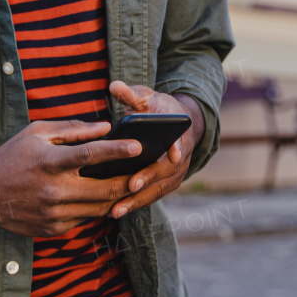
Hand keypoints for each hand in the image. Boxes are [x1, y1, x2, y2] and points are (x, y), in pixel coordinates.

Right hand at [0, 119, 140, 237]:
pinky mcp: (53, 229)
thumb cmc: (12, 156)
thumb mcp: (37, 132)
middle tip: (146, 172)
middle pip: (104, 189)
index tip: (138, 146)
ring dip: (117, 197)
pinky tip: (103, 197)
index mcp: (50, 162)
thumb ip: (73, 129)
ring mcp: (54, 213)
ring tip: (131, 184)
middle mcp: (54, 191)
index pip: (91, 155)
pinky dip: (95, 208)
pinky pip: (84, 219)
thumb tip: (105, 127)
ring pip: (99, 208)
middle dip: (129, 181)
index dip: (117, 151)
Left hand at [105, 80, 203, 218]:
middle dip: (149, 179)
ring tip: (116, 209)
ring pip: (159, 189)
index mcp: (180, 132)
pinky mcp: (167, 184)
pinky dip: (136, 204)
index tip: (171, 155)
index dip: (175, 148)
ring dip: (139, 200)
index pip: (180, 141)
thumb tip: (114, 86)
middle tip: (130, 187)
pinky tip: (115, 211)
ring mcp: (176, 172)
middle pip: (167, 171)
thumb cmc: (158, 109)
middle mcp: (182, 155)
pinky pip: (153, 197)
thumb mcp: (147, 97)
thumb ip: (131, 93)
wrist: (176, 124)